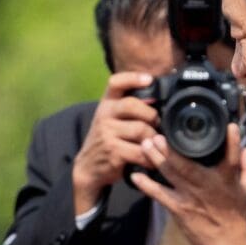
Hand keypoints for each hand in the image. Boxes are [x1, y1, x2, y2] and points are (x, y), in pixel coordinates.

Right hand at [72, 72, 159, 214]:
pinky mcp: (113, 152)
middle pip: (132, 105)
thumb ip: (129, 107)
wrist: (88, 166)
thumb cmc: (108, 139)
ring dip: (154, 138)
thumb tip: (157, 97)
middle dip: (151, 115)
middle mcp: (104, 115)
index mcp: (106, 104)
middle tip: (157, 124)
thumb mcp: (112, 118)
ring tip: (155, 143)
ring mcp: (107, 134)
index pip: (116, 83)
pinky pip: (141, 152)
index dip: (133, 78)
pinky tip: (152, 159)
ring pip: (140, 130)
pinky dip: (151, 157)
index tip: (149, 80)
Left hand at [130, 124, 245, 244]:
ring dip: (156, 159)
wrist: (227, 244)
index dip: (232, 140)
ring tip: (146, 145)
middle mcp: (207, 184)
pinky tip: (135, 176)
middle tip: (158, 134)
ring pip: (171, 174)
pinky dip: (146, 186)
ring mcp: (190, 197)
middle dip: (171, 148)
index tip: (230, 125)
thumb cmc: (237, 216)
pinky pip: (159, 195)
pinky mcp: (178, 209)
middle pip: (187, 163)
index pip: (232, 156)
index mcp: (226, 178)